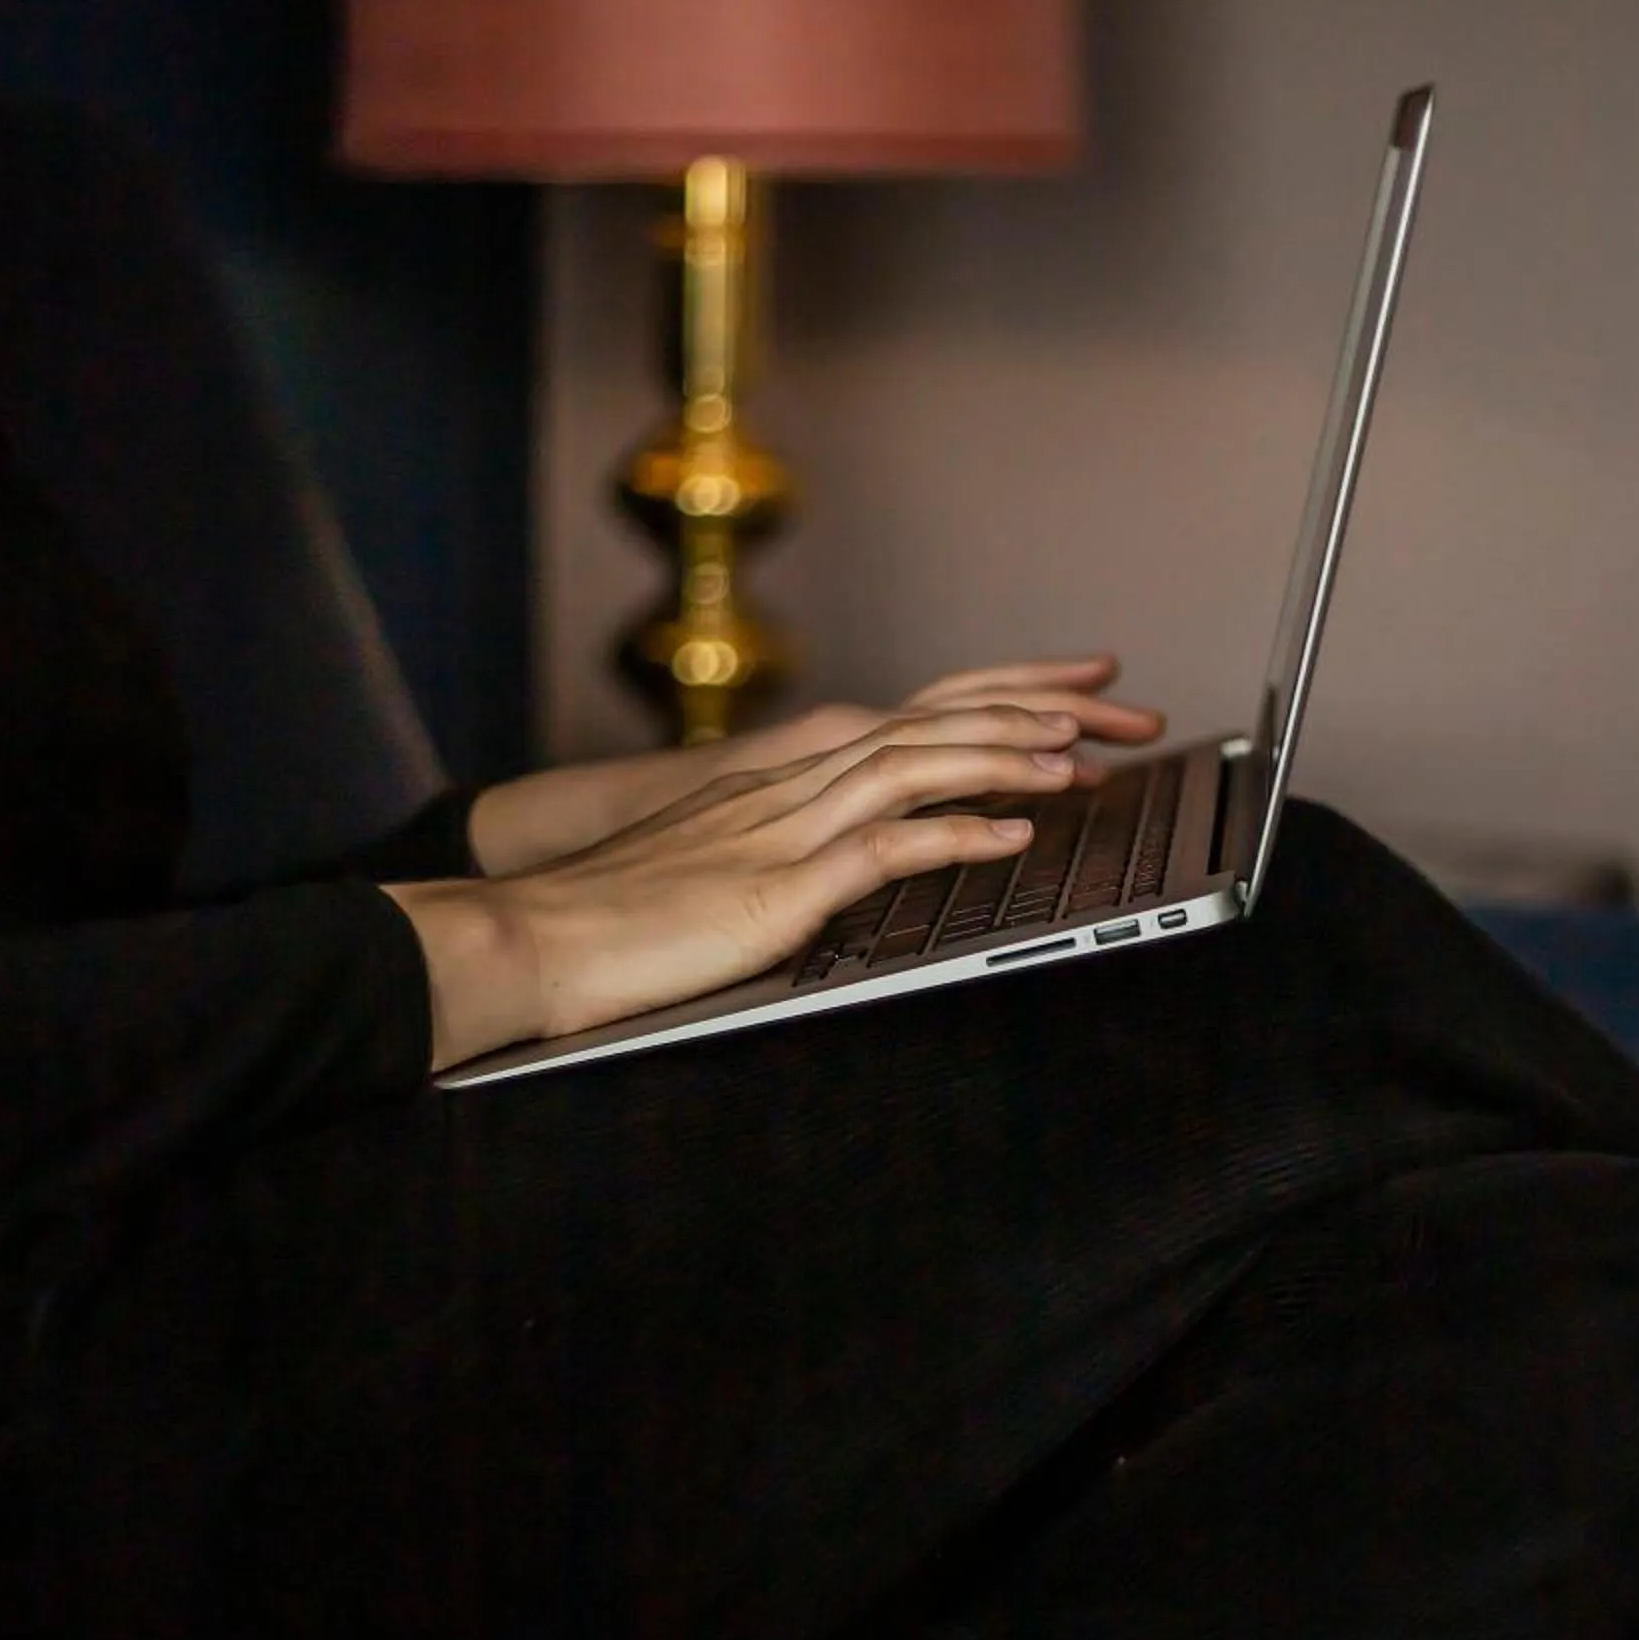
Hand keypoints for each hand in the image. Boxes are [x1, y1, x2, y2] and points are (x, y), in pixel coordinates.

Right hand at [464, 655, 1164, 877]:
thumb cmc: (609, 925)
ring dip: (1006, 758)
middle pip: (927, 726)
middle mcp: (786, 788)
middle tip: (1107, 710)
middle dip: (1025, 713)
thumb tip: (821, 883)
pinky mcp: (777, 886)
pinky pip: (887, 846)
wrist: (531, 937)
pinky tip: (1012, 835)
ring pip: (918, 766)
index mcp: (775, 785)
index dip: (986, 707)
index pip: (902, 723)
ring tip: (1077, 757)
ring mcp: (782, 829)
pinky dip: (959, 833)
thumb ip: (770, 868)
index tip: (1058, 701)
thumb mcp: (706, 880)